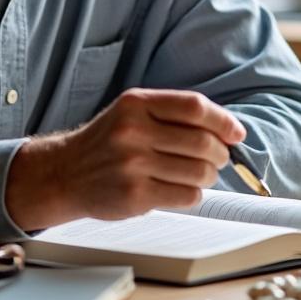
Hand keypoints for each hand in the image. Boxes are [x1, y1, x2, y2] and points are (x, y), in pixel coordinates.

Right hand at [5, 88, 245, 230]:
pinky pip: (185, 196)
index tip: (236, 133)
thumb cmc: (107, 142)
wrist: (64, 173)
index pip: (194, 107)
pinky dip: (193, 194)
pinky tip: (181, 189)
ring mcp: (132, 164)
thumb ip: (173, 115)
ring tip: (200, 175)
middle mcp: (133, 130)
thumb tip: (228, 131)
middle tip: (218, 159)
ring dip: (209, 176)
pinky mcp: (134, 195)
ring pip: (198, 171)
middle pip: (202, 142)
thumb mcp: (132, 113)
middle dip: (220, 154)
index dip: (223, 121)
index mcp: (136, 103)